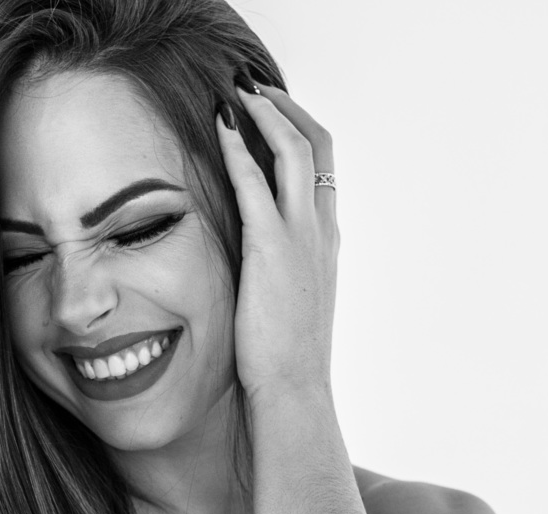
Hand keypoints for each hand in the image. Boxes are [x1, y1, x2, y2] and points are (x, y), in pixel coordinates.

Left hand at [216, 85, 338, 404]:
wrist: (295, 389)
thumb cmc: (287, 358)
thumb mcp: (292, 305)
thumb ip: (283, 274)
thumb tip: (261, 267)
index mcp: (327, 242)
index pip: (322, 171)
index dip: (300, 135)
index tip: (274, 117)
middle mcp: (322, 230)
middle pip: (318, 145)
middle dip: (288, 109)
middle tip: (256, 90)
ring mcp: (302, 235)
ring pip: (294, 149)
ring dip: (266, 113)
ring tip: (238, 92)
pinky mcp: (272, 245)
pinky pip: (256, 180)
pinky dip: (239, 147)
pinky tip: (220, 128)